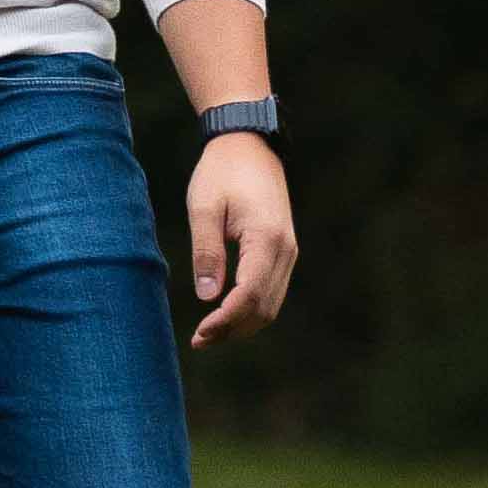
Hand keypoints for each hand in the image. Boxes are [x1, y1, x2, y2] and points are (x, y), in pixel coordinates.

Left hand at [187, 147, 297, 347]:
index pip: (249, 295)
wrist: (249, 146)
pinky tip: (226, 313)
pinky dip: (251, 309)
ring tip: (209, 333)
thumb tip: (207, 298)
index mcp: (266, 240)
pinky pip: (271, 291)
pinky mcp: (283, 252)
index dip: (226, 321)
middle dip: (233, 329)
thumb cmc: (221, 173)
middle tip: (199, 340)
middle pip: (264, 307)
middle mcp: (285, 251)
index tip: (200, 334)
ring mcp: (288, 253)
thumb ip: (206, 252)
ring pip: (271, 304)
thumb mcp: (204, 208)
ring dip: (243, 323)